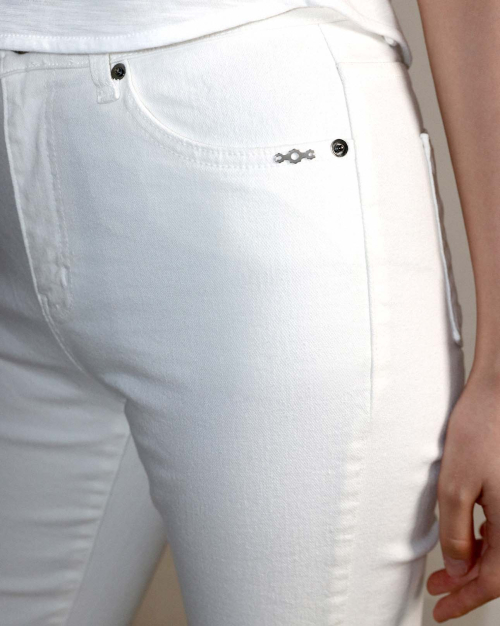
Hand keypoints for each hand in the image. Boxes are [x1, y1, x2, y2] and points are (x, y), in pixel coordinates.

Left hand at [427, 368, 499, 621]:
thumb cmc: (482, 429)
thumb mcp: (456, 484)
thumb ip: (456, 531)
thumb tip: (458, 566)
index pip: (493, 580)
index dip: (466, 599)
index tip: (442, 610)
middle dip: (467, 584)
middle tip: (439, 593)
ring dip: (474, 563)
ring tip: (445, 571)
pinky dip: (483, 541)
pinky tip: (465, 540)